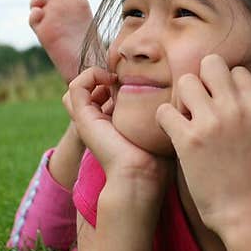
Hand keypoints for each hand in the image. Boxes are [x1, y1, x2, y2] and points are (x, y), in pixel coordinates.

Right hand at [63, 67, 169, 197]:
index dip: (117, 80)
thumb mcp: (158, 126)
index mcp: (111, 123)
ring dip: (96, 75)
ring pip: (79, 86)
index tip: (138, 79)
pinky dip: (91, 76)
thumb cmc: (156, 156)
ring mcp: (87, 118)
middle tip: (126, 76)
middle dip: (106, 76)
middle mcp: (96, 120)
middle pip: (89, 89)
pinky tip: (111, 80)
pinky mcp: (83, 117)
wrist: (141, 175)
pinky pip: (76, 86)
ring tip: (116, 78)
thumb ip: (158, 110)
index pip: (103, 93)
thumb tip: (174, 92)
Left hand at [154, 53, 250, 235]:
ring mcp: (212, 122)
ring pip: (185, 82)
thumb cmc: (248, 174)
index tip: (219, 106)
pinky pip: (164, 111)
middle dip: (200, 82)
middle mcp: (235, 108)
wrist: (245, 210)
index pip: (236, 70)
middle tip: (198, 108)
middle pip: (210, 63)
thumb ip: (240, 108)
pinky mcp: (189, 140)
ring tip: (186, 122)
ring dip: (181, 101)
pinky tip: (174, 136)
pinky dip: (164, 122)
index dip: (223, 85)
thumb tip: (217, 88)